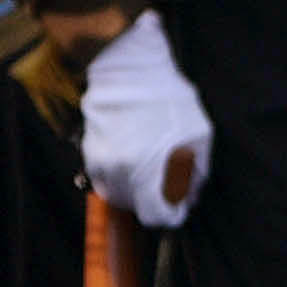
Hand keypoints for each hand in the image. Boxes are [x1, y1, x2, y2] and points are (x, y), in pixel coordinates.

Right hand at [78, 12, 212, 227]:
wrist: (126, 69)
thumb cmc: (166, 98)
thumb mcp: (198, 134)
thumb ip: (196, 171)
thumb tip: (189, 195)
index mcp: (148, 172)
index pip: (155, 217)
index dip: (170, 213)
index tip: (176, 205)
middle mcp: (120, 173)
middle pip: (136, 208)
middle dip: (153, 198)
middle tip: (166, 177)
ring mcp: (101, 163)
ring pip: (118, 194)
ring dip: (134, 187)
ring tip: (147, 162)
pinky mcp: (89, 152)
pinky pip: (104, 177)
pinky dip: (118, 173)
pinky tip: (131, 152)